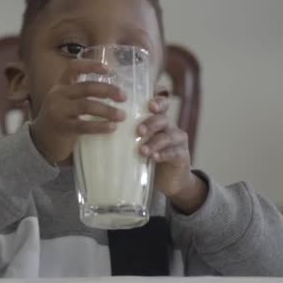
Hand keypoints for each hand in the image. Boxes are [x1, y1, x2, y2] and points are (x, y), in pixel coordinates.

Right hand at [30, 61, 126, 164]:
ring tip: (122, 116)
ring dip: (107, 110)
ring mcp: (58, 111)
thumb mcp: (65, 103)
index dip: (91, 65)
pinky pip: (84, 125)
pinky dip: (100, 126)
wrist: (39, 142)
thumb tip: (113, 93)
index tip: (108, 69)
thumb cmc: (59, 120)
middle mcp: (57, 95)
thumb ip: (80, 96)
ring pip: (87, 105)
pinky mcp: (62, 128)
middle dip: (108, 90)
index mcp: (59, 86)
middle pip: (86, 87)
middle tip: (124, 97)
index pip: (73, 68)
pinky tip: (112, 128)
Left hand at [137, 93, 206, 213]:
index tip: (150, 105)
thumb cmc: (147, 158)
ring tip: (142, 151)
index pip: (161, 105)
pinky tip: (154, 157)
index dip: (158, 102)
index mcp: (157, 120)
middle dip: (151, 123)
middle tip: (139, 131)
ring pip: (167, 137)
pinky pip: (174, 152)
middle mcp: (169, 127)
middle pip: (163, 119)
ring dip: (154, 143)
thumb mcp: (136, 145)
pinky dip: (163, 154)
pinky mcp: (182, 155)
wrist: (169, 179)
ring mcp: (177, 140)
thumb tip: (99, 132)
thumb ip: (125, 137)